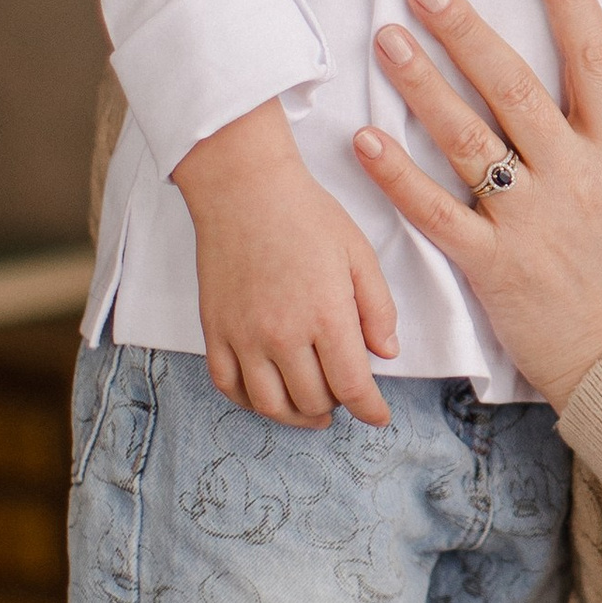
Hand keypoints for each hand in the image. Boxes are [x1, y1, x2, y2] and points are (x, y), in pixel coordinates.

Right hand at [173, 98, 400, 428]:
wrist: (243, 187)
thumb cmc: (306, 213)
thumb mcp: (359, 253)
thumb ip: (378, 308)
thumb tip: (386, 353)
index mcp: (327, 315)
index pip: (352, 386)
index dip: (370, 410)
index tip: (378, 416)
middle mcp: (283, 334)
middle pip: (313, 400)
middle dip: (336, 406)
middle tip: (344, 394)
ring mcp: (244, 336)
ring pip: (270, 404)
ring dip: (295, 416)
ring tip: (311, 409)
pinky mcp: (215, 330)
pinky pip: (229, 385)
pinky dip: (251, 401)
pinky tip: (268, 395)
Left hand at [353, 0, 601, 406]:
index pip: (597, 58)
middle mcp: (573, 178)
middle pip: (514, 88)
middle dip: (467, 31)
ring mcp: (528, 221)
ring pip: (467, 141)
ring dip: (423, 86)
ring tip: (386, 40)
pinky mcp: (490, 266)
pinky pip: (436, 214)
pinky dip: (398, 178)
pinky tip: (365, 137)